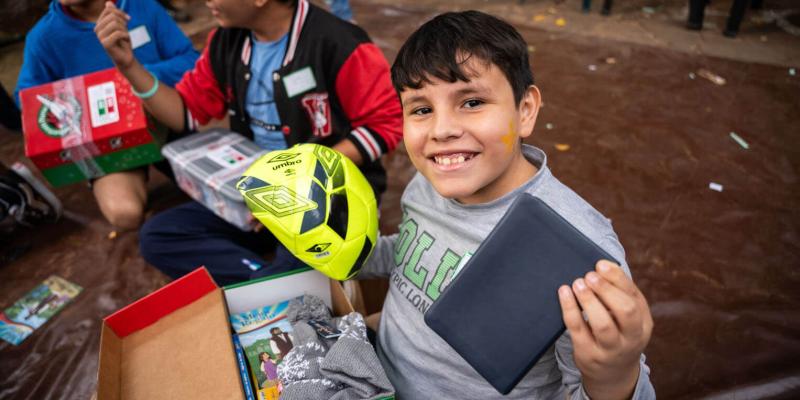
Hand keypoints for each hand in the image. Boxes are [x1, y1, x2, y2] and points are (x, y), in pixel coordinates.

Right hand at [94, 1, 133, 69]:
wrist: (125, 57)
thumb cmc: (123, 41)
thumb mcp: (121, 25)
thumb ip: (115, 14)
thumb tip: (108, 3)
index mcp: (100, 23)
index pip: (108, 10)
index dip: (120, 12)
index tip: (128, 19)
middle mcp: (97, 29)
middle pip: (112, 16)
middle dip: (123, 22)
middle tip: (126, 30)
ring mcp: (100, 37)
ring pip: (115, 24)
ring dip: (125, 30)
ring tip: (125, 36)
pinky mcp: (105, 44)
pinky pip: (118, 33)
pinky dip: (126, 36)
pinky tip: (125, 40)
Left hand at [558, 260, 652, 399]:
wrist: (612, 374)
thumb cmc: (618, 334)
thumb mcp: (628, 317)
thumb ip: (620, 294)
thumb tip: (600, 266)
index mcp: (644, 323)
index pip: (635, 297)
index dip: (617, 278)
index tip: (600, 264)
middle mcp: (631, 338)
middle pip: (625, 311)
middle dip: (606, 290)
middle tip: (589, 275)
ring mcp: (610, 349)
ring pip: (603, 324)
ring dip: (588, 300)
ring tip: (577, 283)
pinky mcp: (588, 354)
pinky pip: (578, 330)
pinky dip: (570, 309)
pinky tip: (564, 293)